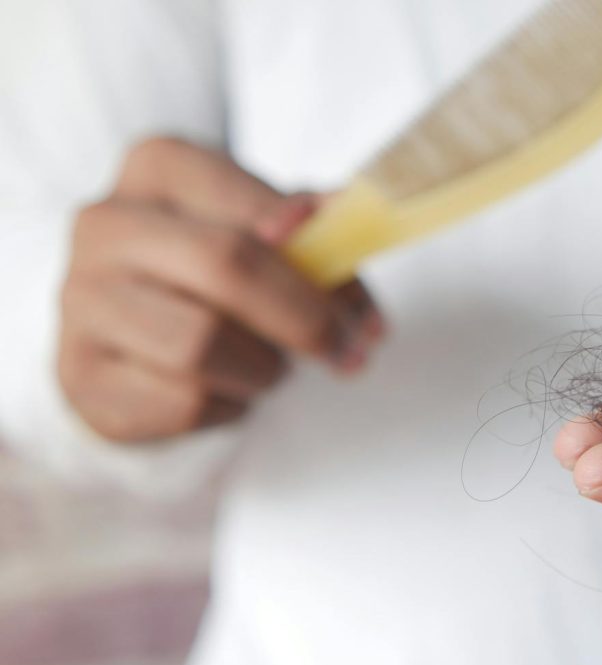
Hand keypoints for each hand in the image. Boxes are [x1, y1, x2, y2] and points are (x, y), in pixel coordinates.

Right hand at [59, 137, 383, 441]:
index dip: (324, 261)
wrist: (131, 333)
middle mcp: (105, 224)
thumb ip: (308, 228)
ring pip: (200, 345)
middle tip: (350, 354)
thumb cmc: (211, 274)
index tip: (366, 313)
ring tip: (274, 369)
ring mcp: (81, 299)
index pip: (255, 207)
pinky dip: (229, 406)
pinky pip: (182, 401)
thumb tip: (342, 213)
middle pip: (227, 266)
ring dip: (263, 369)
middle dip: (306, 320)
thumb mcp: (262, 232)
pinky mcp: (82, 374)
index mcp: (158, 167)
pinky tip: (229, 390)